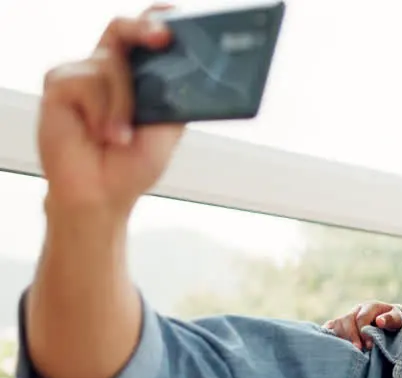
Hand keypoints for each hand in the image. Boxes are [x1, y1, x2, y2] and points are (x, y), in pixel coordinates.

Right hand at [39, 5, 183, 218]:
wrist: (101, 193)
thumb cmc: (131, 163)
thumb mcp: (167, 128)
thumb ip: (177, 96)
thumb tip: (199, 72)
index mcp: (136, 74)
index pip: (144, 32)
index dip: (157, 17)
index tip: (177, 13)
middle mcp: (108, 67)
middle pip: (122, 29)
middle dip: (144, 28)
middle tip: (162, 37)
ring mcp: (81, 73)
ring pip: (110, 63)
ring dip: (123, 104)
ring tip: (120, 137)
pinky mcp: (59, 83)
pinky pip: (88, 82)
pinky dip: (103, 112)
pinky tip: (101, 134)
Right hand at [322, 302, 401, 349]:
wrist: (393, 324)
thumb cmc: (397, 324)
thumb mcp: (399, 320)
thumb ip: (391, 319)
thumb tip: (379, 321)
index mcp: (371, 307)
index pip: (361, 317)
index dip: (363, 331)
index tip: (369, 346)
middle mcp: (357, 310)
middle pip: (346, 320)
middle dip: (352, 336)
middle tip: (359, 350)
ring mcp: (348, 317)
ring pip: (337, 324)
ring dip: (341, 338)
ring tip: (350, 350)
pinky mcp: (340, 325)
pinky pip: (329, 328)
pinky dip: (329, 336)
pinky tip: (332, 346)